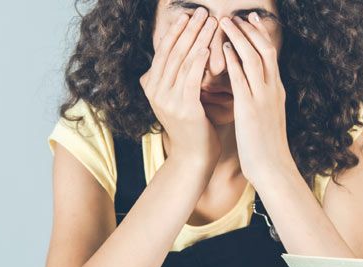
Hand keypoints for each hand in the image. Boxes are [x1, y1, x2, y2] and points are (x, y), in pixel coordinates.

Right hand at [140, 8, 220, 170]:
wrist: (195, 157)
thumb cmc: (193, 126)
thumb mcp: (177, 98)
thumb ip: (173, 77)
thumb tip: (177, 51)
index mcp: (151, 86)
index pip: (163, 51)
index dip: (175, 31)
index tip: (188, 15)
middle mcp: (155, 91)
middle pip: (172, 52)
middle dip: (188, 29)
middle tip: (202, 12)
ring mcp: (167, 100)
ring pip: (182, 61)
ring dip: (198, 38)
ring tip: (211, 22)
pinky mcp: (183, 108)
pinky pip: (190, 78)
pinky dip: (199, 60)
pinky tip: (208, 47)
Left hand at [219, 13, 297, 187]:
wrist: (273, 169)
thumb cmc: (267, 149)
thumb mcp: (267, 120)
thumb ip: (262, 103)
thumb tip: (252, 95)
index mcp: (277, 92)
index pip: (271, 56)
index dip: (261, 37)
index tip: (251, 21)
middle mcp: (273, 90)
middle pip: (265, 51)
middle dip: (250, 31)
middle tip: (237, 15)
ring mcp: (263, 99)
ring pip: (254, 59)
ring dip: (239, 38)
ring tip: (225, 23)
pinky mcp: (251, 109)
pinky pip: (242, 79)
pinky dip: (233, 61)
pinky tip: (222, 49)